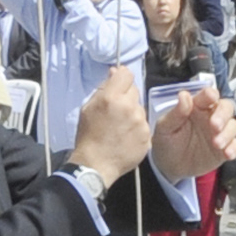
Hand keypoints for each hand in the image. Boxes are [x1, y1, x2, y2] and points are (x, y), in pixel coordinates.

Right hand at [67, 68, 151, 188]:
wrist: (95, 164)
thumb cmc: (88, 136)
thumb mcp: (88, 108)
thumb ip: (103, 88)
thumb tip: (115, 72)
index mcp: (112, 97)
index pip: (126, 74)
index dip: (122, 78)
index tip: (119, 84)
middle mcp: (129, 107)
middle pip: (134, 91)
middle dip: (126, 97)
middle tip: (116, 111)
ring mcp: (140, 122)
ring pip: (140, 109)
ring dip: (133, 113)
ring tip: (120, 127)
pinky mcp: (147, 136)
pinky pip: (144, 125)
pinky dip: (137, 128)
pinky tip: (126, 137)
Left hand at [149, 85, 235, 184]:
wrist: (169, 167)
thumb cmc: (167, 141)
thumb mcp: (165, 127)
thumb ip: (176, 113)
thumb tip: (184, 95)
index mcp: (196, 107)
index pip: (207, 95)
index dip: (211, 94)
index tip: (211, 96)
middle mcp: (210, 116)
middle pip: (226, 107)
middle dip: (223, 115)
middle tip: (214, 125)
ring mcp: (219, 132)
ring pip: (232, 125)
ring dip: (227, 133)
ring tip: (216, 143)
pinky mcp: (224, 148)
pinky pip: (234, 145)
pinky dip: (233, 148)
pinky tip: (227, 153)